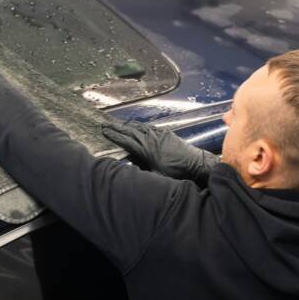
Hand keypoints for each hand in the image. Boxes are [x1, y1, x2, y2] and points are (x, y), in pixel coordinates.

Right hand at [102, 121, 219, 185]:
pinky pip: (148, 127)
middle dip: (116, 127)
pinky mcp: (165, 133)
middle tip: (105, 124)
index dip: (114, 136)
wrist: (194, 163)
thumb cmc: (176, 172)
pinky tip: (136, 125)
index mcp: (145, 150)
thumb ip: (142, 171)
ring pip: (138, 127)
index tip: (104, 131)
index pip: (125, 141)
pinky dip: (139, 125)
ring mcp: (158, 134)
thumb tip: (128, 170)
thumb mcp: (156, 176)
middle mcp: (150, 139)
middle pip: (129, 131)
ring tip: (117, 123)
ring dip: (127, 124)